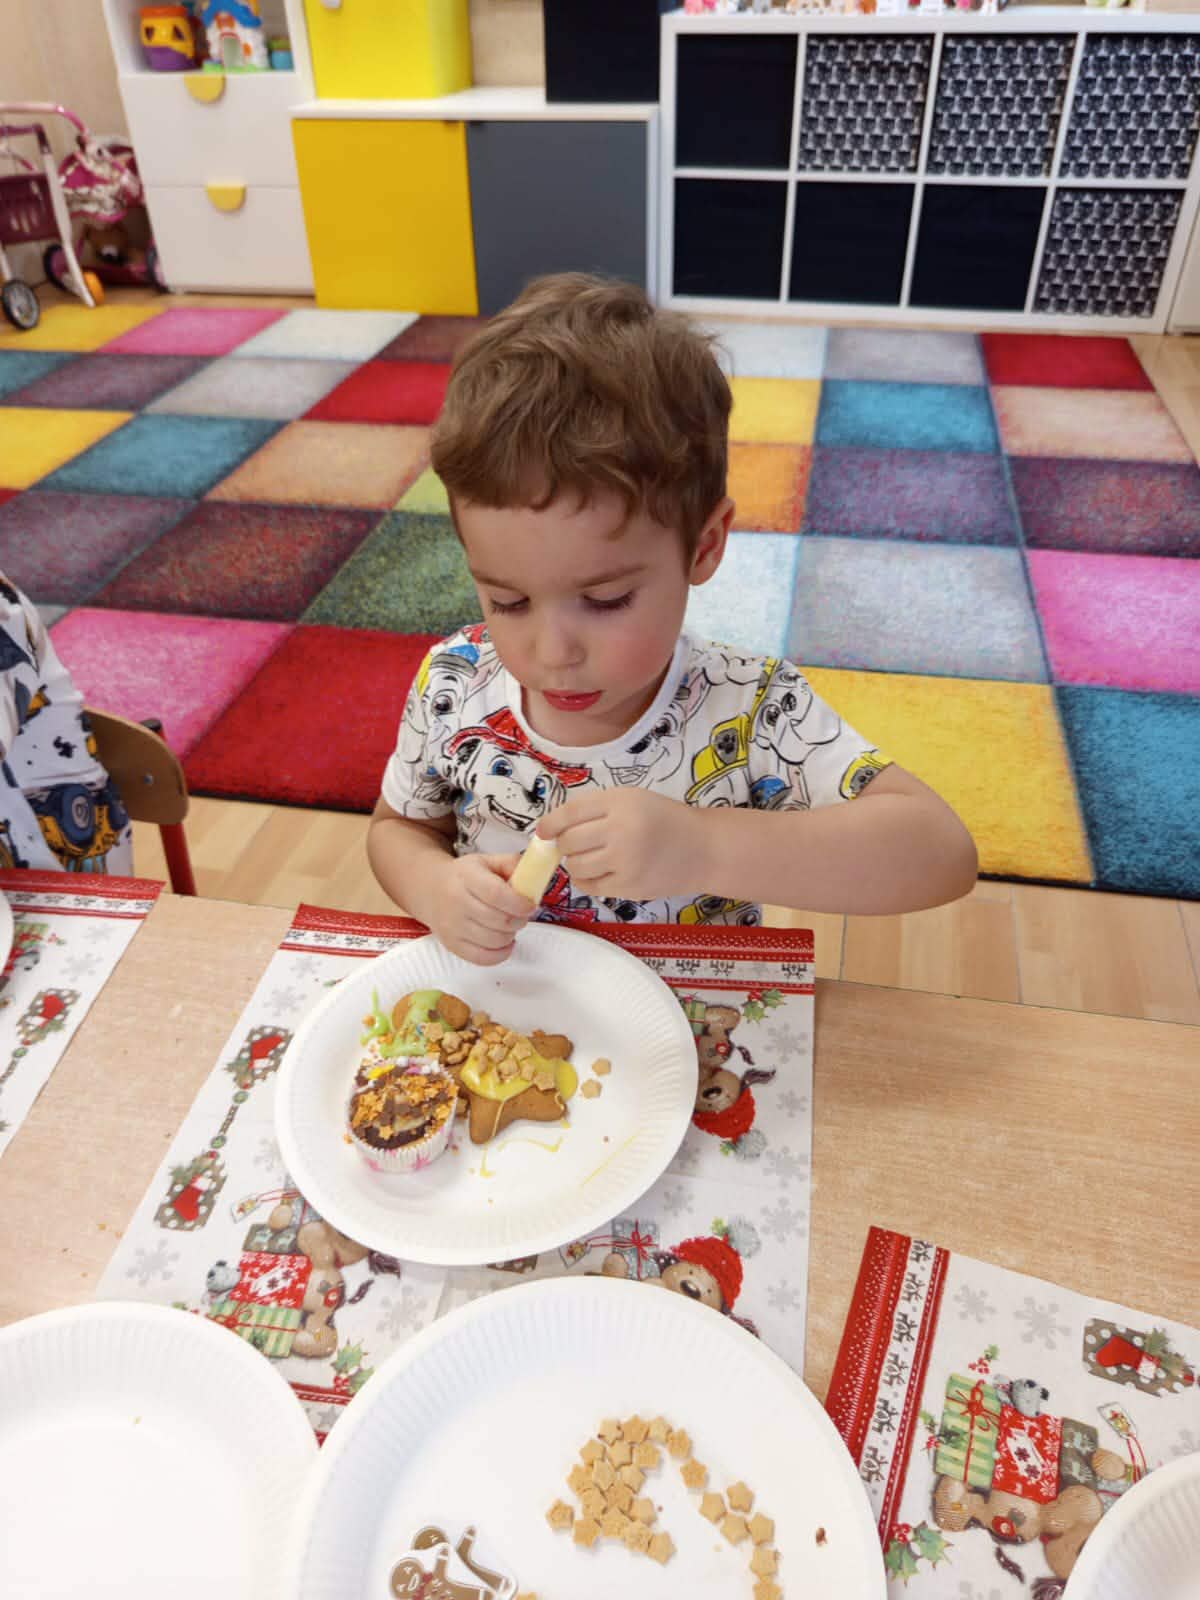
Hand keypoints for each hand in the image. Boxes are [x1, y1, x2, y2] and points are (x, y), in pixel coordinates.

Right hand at [424, 852, 532, 965]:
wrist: (431, 889)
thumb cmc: (463, 877)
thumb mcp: (486, 861)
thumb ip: (511, 864)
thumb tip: (533, 875)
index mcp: (467, 877)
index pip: (495, 894)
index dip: (518, 903)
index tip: (530, 905)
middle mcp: (456, 902)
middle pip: (498, 920)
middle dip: (519, 919)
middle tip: (522, 914)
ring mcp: (452, 926)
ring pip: (494, 940)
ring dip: (511, 935)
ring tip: (510, 925)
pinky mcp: (452, 945)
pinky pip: (483, 958)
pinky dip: (501, 953)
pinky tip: (505, 942)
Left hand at [539, 789, 704, 901]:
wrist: (703, 849)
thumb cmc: (664, 819)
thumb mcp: (632, 799)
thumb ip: (596, 809)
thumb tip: (554, 828)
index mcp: (621, 802)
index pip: (570, 813)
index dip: (550, 823)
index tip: (543, 831)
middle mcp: (621, 830)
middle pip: (569, 842)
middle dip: (564, 845)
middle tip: (572, 845)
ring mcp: (625, 862)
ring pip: (576, 866)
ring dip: (575, 863)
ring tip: (589, 857)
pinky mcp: (628, 887)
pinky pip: (590, 886)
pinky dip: (587, 880)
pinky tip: (599, 871)